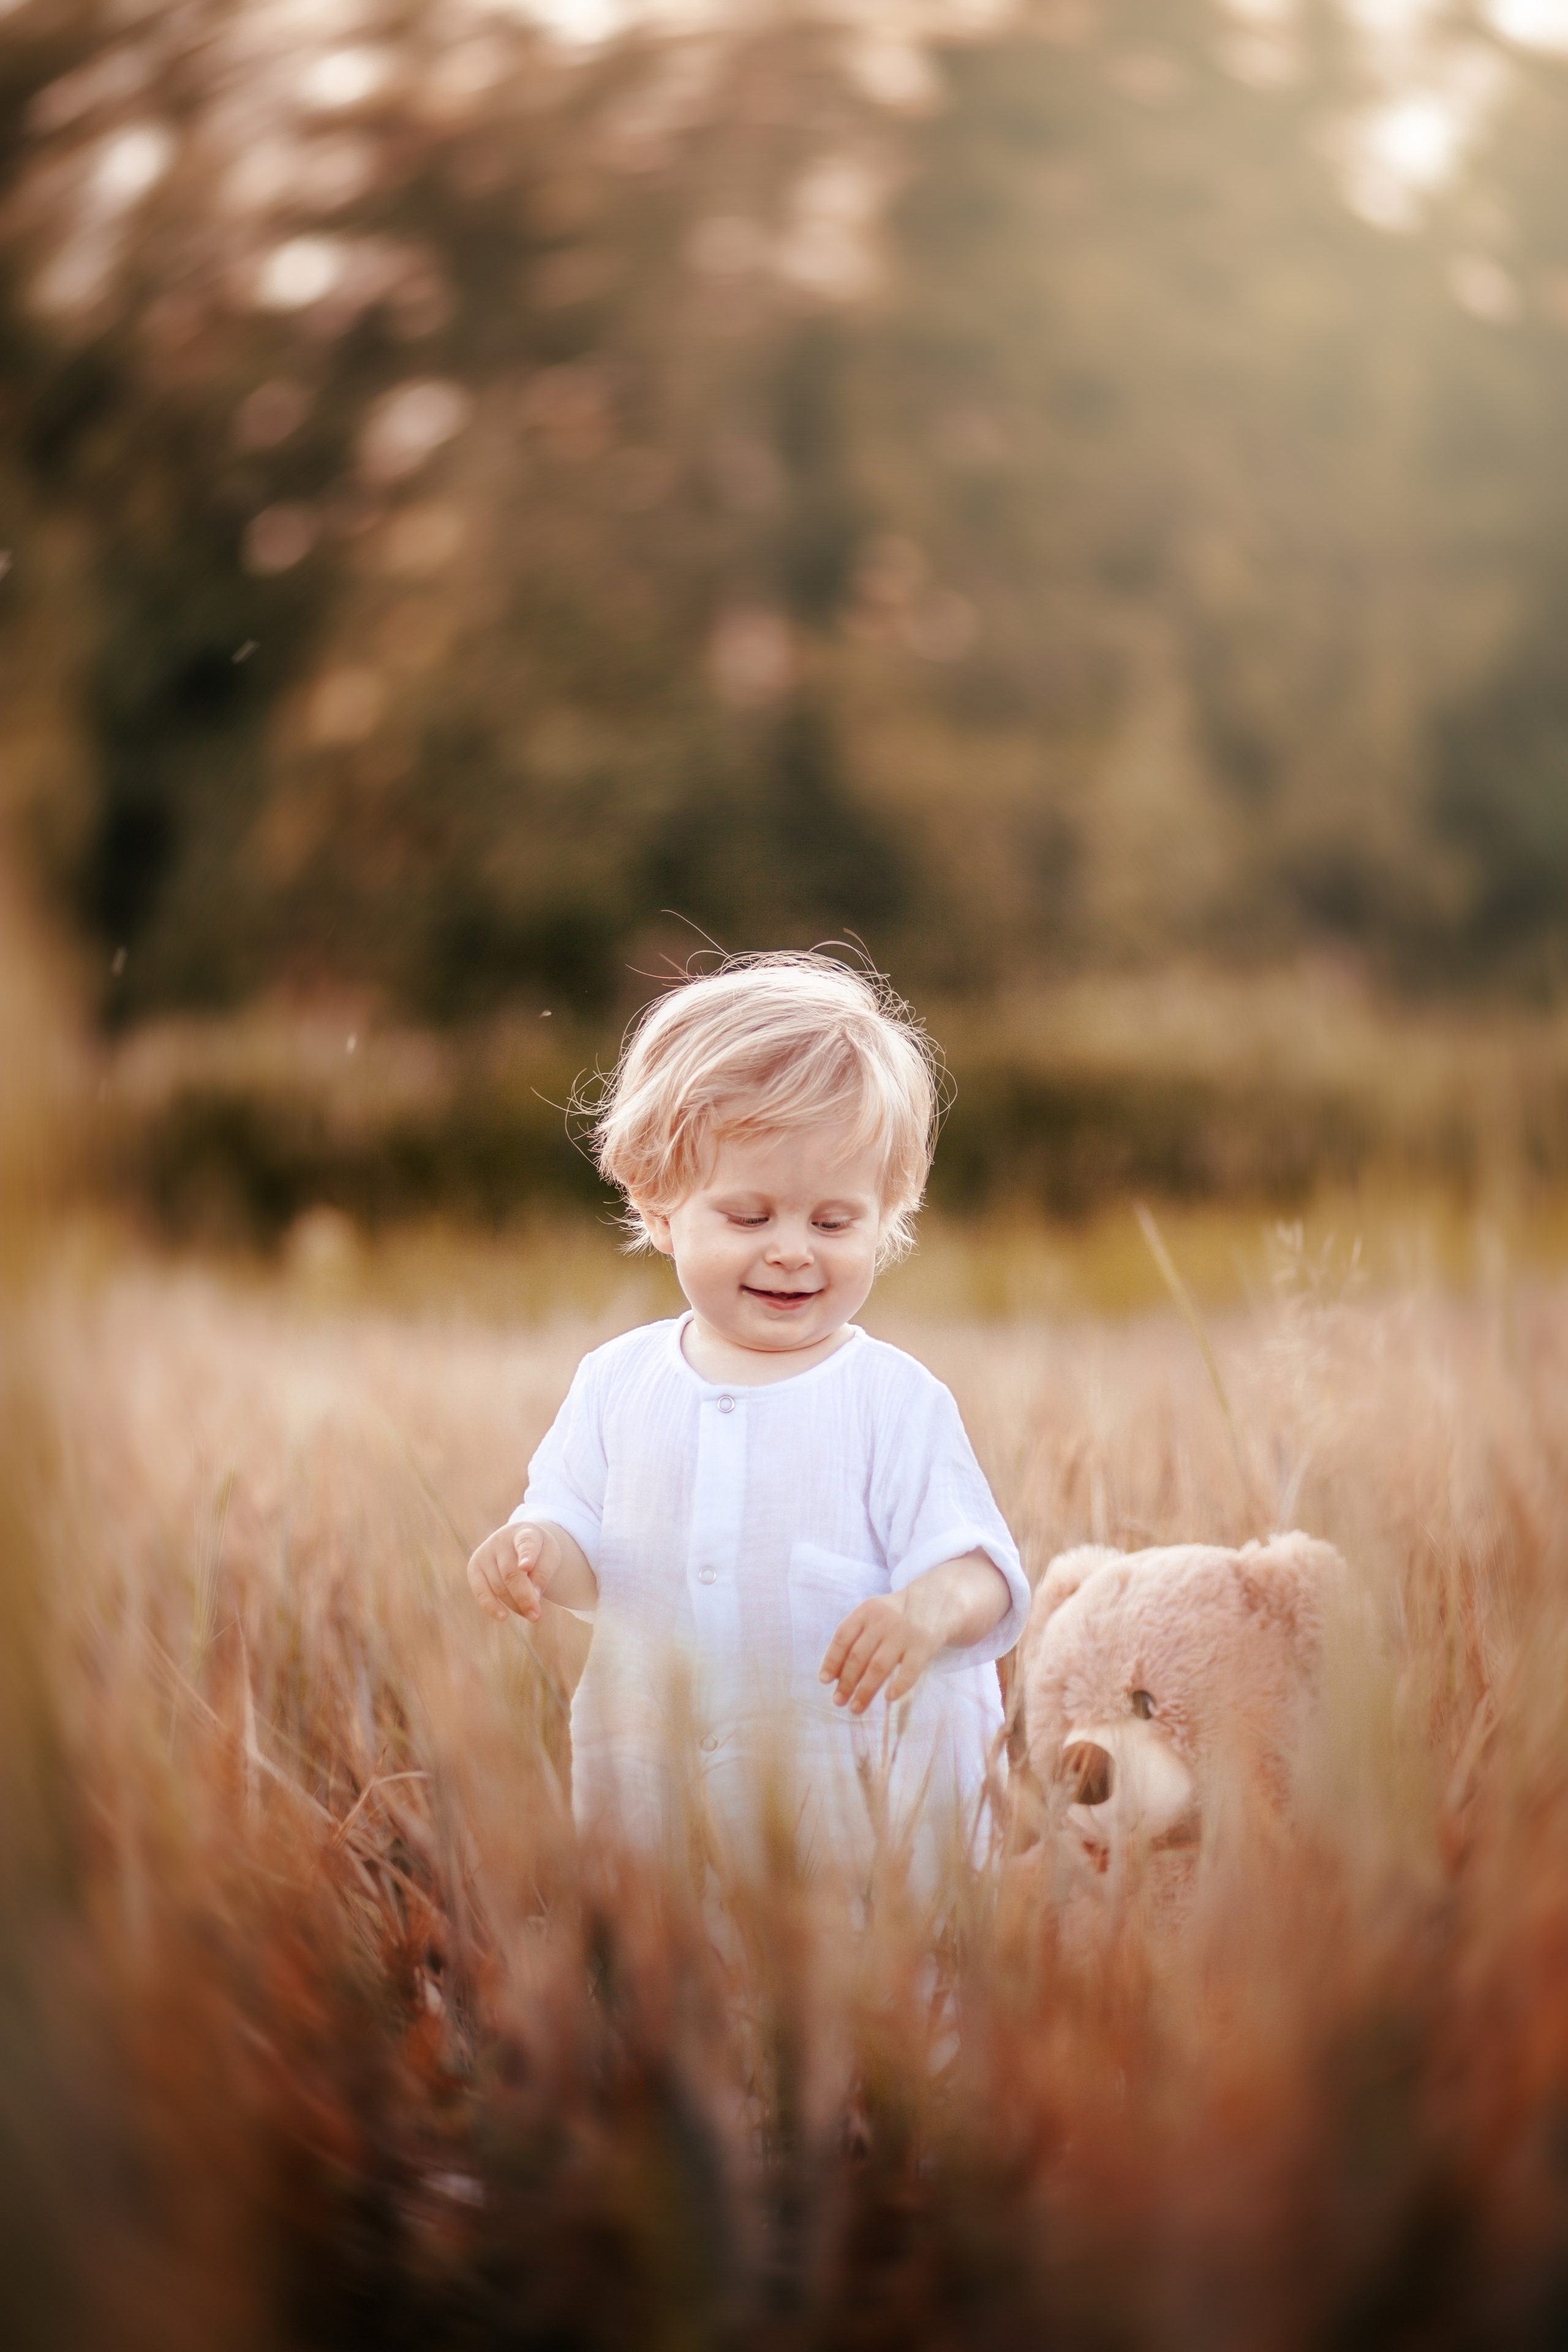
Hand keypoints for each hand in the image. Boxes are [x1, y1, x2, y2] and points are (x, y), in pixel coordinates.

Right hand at [467, 1522, 555, 1622]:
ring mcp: (485, 1552)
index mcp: (524, 1532)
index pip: (525, 1543)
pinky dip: (491, 1607)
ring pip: (499, 1586)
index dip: (526, 1555)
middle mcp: (501, 1540)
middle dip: (525, 1597)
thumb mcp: (550, 1555)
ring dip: (515, 1605)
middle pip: (511, 1574)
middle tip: (537, 1616)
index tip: (526, 1566)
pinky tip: (504, 1616)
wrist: (517, 1541)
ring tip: (531, 1613)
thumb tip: (533, 1598)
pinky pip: (480, 1592)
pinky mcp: (474, 1567)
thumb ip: (544, 1573)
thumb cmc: (538, 1551)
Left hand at [819, 1596, 942, 1714]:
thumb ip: (855, 1638)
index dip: (832, 1660)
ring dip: (865, 1690)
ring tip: (855, 1708)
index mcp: (866, 1612)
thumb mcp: (873, 1615)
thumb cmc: (895, 1615)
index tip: (825, 1681)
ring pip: (879, 1667)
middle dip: (846, 1682)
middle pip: (858, 1656)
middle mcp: (883, 1622)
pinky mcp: (924, 1646)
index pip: (842, 1637)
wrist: (935, 1602)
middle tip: (838, 1701)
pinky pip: (909, 1670)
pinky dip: (898, 1685)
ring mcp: (904, 1634)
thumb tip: (835, 1675)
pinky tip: (888, 1698)